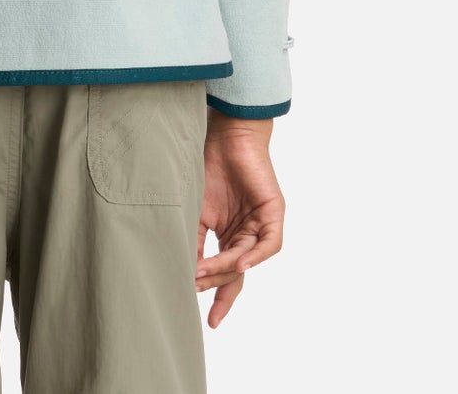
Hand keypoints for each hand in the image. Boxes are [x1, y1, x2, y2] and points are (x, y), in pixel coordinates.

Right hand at [196, 113, 284, 327]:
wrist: (224, 133)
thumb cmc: (207, 164)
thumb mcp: (194, 210)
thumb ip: (194, 240)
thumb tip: (183, 272)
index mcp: (228, 234)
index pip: (226, 274)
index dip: (218, 297)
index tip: (209, 323)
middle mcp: (246, 233)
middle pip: (235, 272)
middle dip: (217, 286)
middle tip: (195, 292)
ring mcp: (261, 224)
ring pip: (247, 259)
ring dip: (226, 269)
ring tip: (203, 273)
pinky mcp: (274, 212)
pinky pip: (269, 244)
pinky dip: (255, 255)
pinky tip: (239, 263)